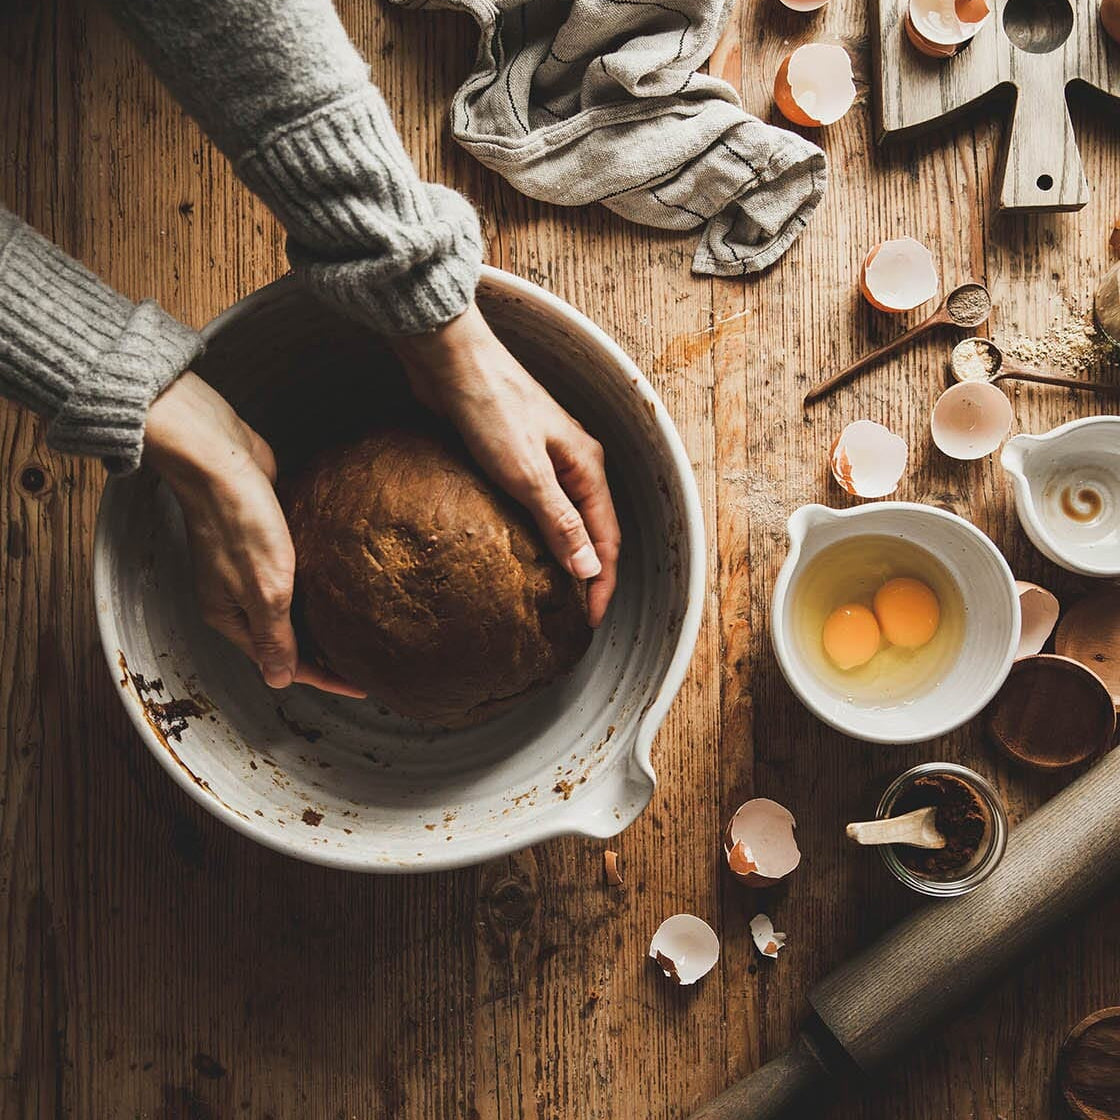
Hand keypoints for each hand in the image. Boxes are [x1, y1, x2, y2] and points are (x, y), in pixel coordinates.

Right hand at [144, 373, 364, 698]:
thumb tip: (280, 681)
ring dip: (323, 621)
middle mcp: (236, 598)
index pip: (283, 661)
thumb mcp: (263, 590)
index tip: (362, 686)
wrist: (219, 458)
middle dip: (325, 654)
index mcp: (230, 618)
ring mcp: (249, 569)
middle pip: (287, 638)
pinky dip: (318, 588)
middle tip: (369, 663)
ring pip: (292, 607)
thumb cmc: (239, 523)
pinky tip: (345, 587)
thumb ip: (275, 636)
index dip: (325, 677)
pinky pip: (295, 575)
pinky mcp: (264, 541)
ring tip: (363, 631)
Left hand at [393, 304, 620, 627]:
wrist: (449, 360)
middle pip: (591, 529)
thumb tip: (589, 570)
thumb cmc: (491, 407)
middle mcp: (573, 463)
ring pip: (562, 517)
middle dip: (587, 573)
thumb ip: (559, 523)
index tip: (588, 621)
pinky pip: (531, 505)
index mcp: (587, 466)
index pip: (607, 538)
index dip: (601, 582)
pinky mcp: (512, 456)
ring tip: (550, 593)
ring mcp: (543, 459)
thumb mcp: (527, 473)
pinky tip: (517, 552)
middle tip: (572, 615)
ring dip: (561, 554)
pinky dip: (532, 534)